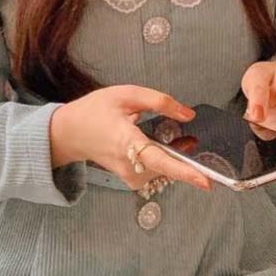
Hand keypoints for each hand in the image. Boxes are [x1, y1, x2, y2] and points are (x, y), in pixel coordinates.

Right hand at [49, 85, 211, 191]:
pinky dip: (165, 161)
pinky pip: (155, 173)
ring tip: (183, 141)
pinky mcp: (129, 178)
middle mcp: (127, 163)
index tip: (204, 181)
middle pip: (166, 168)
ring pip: (163, 171)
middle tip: (195, 143)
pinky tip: (168, 148)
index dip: (183, 171)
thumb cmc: (95, 110)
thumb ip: (160, 101)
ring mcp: (127, 174)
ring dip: (176, 157)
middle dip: (185, 159)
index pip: (158, 159)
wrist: (70, 132)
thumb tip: (188, 114)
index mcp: (126, 140)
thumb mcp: (127, 94)